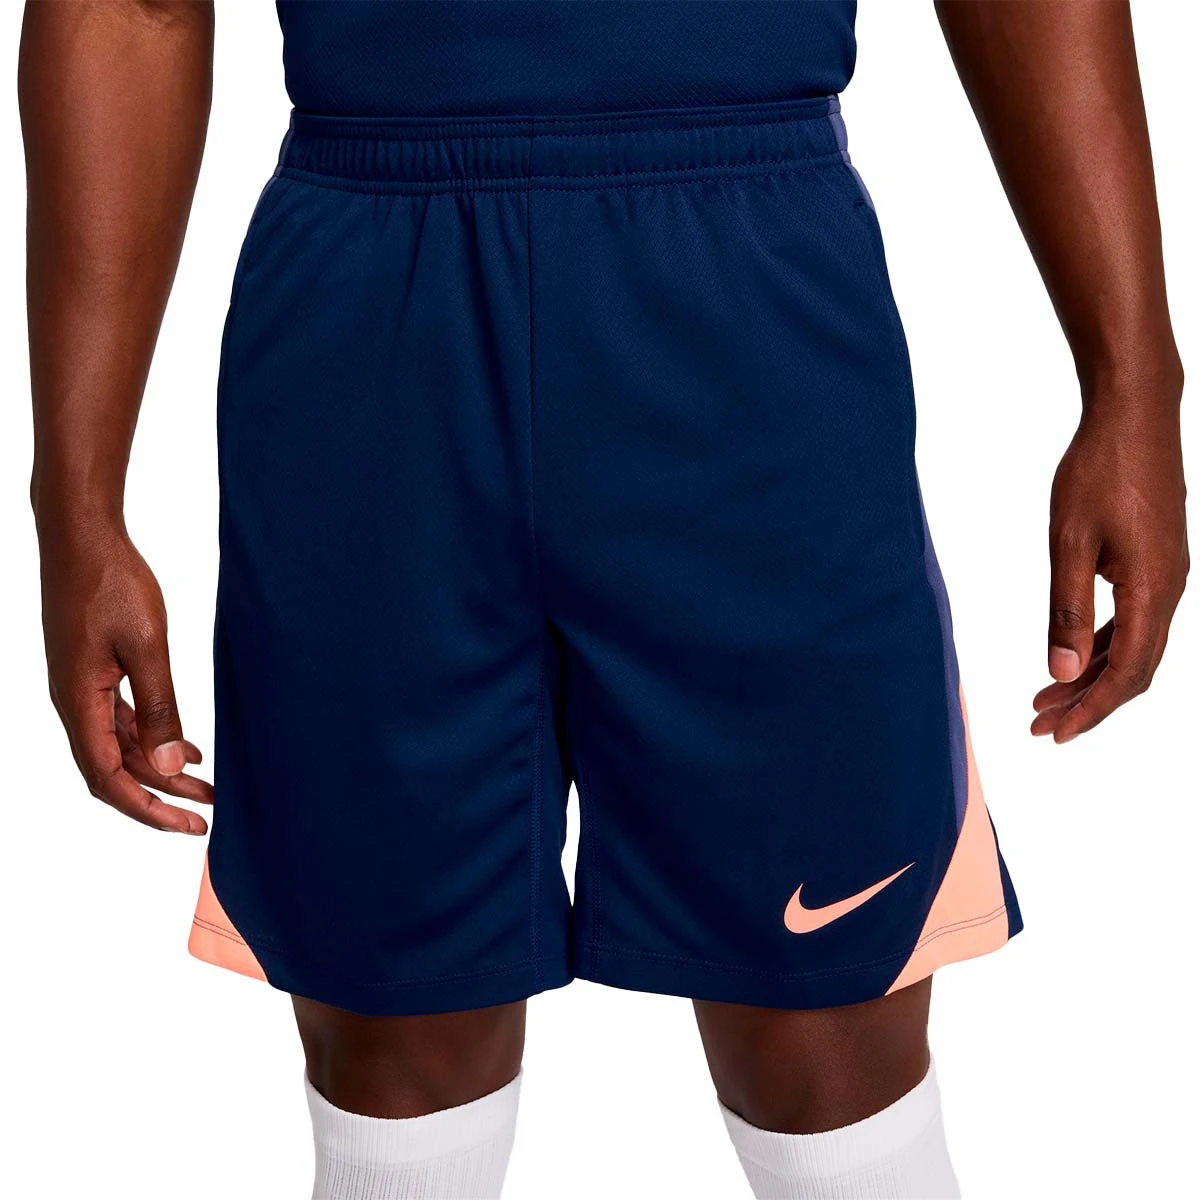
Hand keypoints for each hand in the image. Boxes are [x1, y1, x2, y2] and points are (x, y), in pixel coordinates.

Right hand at [39, 523, 211, 831]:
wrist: (83, 535)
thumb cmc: (112, 582)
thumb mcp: (147, 647)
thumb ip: (159, 708)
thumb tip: (165, 765)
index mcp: (80, 702)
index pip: (108, 778)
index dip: (147, 809)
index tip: (187, 825)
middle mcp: (75, 701)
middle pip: (116, 768)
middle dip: (162, 794)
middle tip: (208, 811)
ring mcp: (82, 686)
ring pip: (120, 744)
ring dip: (159, 766)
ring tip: (204, 782)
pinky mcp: (93, 670)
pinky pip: (121, 718)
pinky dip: (152, 737)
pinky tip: (182, 746)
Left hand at [1033, 388, 1187, 741]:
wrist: (1135, 414)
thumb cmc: (1098, 470)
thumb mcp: (1070, 542)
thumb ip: (1067, 609)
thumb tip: (1062, 671)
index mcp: (1153, 589)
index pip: (1125, 672)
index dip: (1090, 709)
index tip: (1054, 733)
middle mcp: (1171, 588)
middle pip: (1133, 668)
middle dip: (1087, 702)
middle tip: (1039, 724)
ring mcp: (1168, 574)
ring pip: (1135, 645)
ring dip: (1093, 675)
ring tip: (1047, 697)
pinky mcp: (1158, 560)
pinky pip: (1136, 619)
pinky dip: (1104, 643)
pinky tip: (1076, 653)